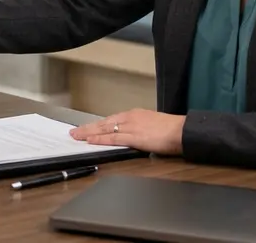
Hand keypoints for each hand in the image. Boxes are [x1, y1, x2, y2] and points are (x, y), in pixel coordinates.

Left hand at [68, 109, 185, 155]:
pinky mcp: (134, 137)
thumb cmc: (171, 129)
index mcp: (134, 114)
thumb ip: (140, 128)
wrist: (182, 130)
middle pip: (104, 123)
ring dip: (89, 133)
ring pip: (105, 130)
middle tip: (74, 132)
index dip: (97, 125)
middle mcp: (130, 118)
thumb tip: (133, 135)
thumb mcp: (152, 124)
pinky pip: (113, 138)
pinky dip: (101, 139)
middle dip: (88, 128)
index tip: (86, 128)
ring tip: (76, 136)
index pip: (111, 120)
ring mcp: (131, 127)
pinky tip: (91, 140)